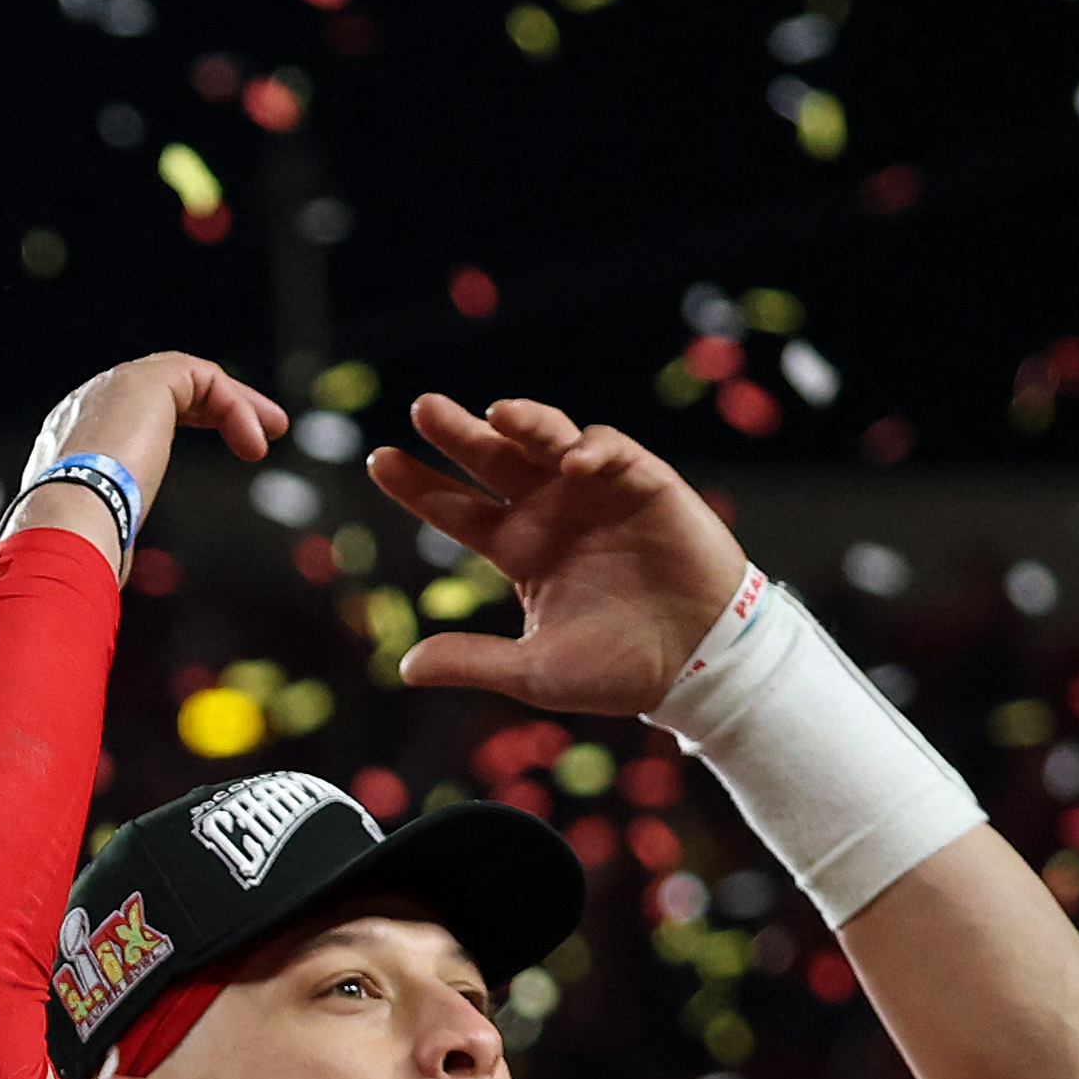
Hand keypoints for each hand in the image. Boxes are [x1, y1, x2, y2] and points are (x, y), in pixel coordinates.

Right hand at [8, 351, 287, 566]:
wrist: (64, 525)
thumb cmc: (78, 546)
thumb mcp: (99, 539)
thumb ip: (110, 537)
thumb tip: (112, 573)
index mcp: (69, 439)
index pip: (130, 417)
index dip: (180, 426)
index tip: (213, 453)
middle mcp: (85, 404)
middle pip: (162, 391)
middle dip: (215, 409)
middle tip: (256, 438)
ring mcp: (112, 387)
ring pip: (187, 380)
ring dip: (236, 404)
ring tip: (273, 432)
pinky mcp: (144, 380)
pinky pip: (204, 381)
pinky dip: (235, 409)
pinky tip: (254, 444)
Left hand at [367, 394, 753, 714]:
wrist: (700, 667)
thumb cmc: (620, 670)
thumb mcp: (535, 672)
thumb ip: (474, 662)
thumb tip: (405, 667)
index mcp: (520, 549)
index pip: (457, 509)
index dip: (419, 485)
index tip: (378, 459)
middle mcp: (550, 512)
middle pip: (493, 460)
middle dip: (460, 431)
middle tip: (422, 407)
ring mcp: (595, 494)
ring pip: (549, 440)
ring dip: (526, 422)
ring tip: (500, 415)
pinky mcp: (646, 485)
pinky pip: (613, 451)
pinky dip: (593, 449)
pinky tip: (573, 463)